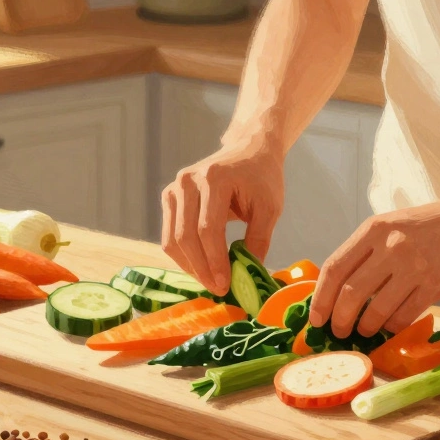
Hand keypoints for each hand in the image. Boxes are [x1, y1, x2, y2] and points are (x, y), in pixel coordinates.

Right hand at [161, 140, 284, 295]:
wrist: (248, 150)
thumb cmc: (261, 178)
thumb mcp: (270, 207)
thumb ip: (258, 240)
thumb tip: (246, 276)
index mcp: (214, 178)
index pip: (208, 228)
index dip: (215, 261)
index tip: (225, 285)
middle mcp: (187, 181)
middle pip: (186, 236)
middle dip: (201, 268)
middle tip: (218, 289)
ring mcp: (174, 188)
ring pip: (172, 239)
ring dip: (190, 266)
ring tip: (210, 281)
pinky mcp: (169, 197)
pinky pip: (169, 235)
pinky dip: (183, 255)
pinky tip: (201, 267)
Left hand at [310, 195, 439, 337]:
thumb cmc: (429, 225)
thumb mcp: (390, 226)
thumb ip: (366, 252)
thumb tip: (337, 290)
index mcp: (373, 229)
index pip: (334, 268)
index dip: (320, 298)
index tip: (316, 317)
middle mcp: (390, 246)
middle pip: (350, 293)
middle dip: (339, 319)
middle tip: (338, 331)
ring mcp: (413, 266)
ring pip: (376, 310)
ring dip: (364, 327)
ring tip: (363, 331)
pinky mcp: (434, 284)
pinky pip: (403, 316)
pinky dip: (391, 327)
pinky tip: (388, 327)